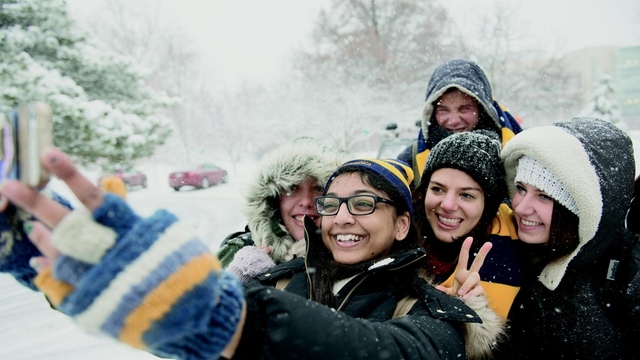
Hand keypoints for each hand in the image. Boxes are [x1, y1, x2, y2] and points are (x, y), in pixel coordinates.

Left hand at [1, 147, 245, 358]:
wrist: (194, 315)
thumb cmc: (179, 267)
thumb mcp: (163, 232)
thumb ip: (129, 211)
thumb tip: (107, 181)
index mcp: (133, 233)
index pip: (96, 199)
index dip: (70, 176)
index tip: (47, 154)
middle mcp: (112, 255)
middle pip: (67, 225)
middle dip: (37, 203)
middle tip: (10, 183)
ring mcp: (100, 281)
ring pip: (59, 255)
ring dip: (45, 239)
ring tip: (36, 229)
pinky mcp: (94, 305)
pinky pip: (60, 286)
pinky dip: (49, 272)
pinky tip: (42, 261)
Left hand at [436, 237, 491, 300]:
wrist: (469, 308)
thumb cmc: (460, 297)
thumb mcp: (451, 293)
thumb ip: (445, 290)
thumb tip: (437, 288)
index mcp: (462, 274)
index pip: (464, 258)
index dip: (466, 248)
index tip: (469, 238)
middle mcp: (470, 276)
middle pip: (478, 262)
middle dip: (483, 252)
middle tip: (489, 243)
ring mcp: (477, 283)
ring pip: (475, 277)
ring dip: (467, 285)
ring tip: (461, 294)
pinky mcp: (481, 291)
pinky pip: (478, 289)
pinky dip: (471, 294)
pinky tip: (466, 298)